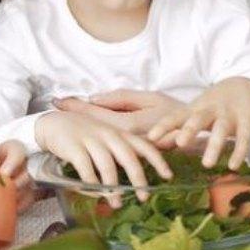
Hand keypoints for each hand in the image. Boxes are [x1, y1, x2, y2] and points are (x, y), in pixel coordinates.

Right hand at [36, 111, 170, 203]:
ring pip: (107, 166)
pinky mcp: (74, 147)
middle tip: (144, 197)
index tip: (168, 176)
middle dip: (138, 178)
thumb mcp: (107, 138)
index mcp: (120, 133)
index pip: (144, 145)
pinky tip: (95, 194)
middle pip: (128, 157)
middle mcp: (109, 135)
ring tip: (116, 203)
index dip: (157, 160)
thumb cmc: (84, 134)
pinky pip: (86, 169)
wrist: (54, 123)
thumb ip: (122, 152)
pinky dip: (91, 184)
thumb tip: (138, 177)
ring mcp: (91, 140)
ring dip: (113, 187)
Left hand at [53, 89, 183, 134]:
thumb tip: (94, 99)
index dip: (76, 105)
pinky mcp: (130, 151)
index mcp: (126, 124)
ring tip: (66, 116)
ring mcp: (126, 146)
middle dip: (74, 113)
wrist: (193, 130)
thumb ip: (121, 99)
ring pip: (99, 134)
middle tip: (55, 104)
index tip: (58, 99)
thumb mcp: (149, 98)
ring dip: (83, 123)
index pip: (94, 113)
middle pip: (92, 124)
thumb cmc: (174, 110)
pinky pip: (109, 141)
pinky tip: (88, 129)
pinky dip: (97, 134)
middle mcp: (123, 137)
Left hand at [147, 77, 249, 169]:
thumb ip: (176, 128)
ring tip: (207, 164)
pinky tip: (234, 166)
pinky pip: (244, 137)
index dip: (164, 126)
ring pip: (222, 129)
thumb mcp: (194, 112)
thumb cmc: (212, 106)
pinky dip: (239, 152)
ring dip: (214, 145)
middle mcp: (210, 111)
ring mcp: (229, 115)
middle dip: (190, 130)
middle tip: (180, 143)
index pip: (177, 116)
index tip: (151, 137)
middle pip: (199, 119)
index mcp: (194, 109)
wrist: (244, 87)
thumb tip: (153, 144)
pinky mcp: (247, 120)